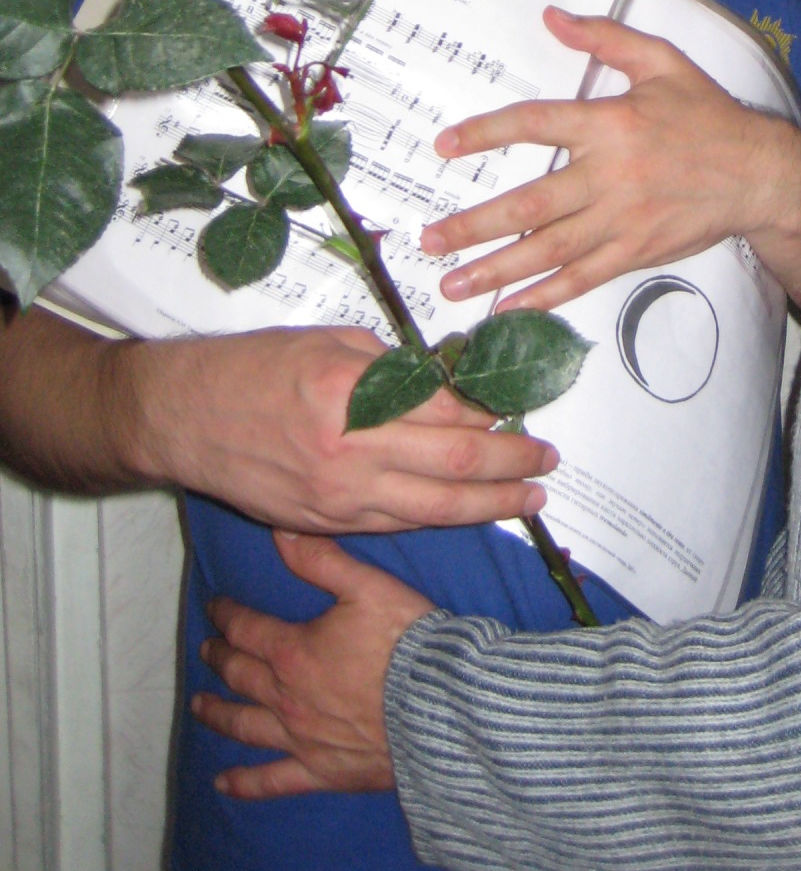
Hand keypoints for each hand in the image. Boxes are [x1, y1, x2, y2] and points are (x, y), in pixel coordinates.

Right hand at [122, 326, 557, 533]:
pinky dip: (437, 519)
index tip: (522, 412)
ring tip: (529, 500)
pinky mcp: (321, 525)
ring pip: (433, 510)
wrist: (182, 418)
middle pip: (454, 466)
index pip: (447, 412)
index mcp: (354, 396)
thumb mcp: (331, 344)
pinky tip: (467, 512)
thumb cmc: (255, 368)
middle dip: (511, 466)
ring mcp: (336, 498)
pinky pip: (394, 526)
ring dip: (489, 507)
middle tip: (548, 462)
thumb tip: (455, 386)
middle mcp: (350, 454)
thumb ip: (396, 368)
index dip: (493, 416)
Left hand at [194, 532, 428, 797]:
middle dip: (220, 658)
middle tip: (206, 649)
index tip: (214, 607)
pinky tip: (224, 783)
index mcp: (293, 651)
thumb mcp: (367, 586)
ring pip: (245, 726)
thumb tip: (281, 530)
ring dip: (218, 713)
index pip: (247, 629)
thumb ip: (320, 559)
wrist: (438, 704)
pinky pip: (272, 780)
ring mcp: (299, 738)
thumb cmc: (405, 640)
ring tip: (200, 705)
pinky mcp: (319, 772)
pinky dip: (245, 783)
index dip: (227, 615)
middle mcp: (285, 697)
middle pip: (240, 675)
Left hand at [420, 8, 800, 315]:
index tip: (445, 146)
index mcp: (610, 124)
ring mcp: (621, 220)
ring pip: (547, 250)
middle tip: (429, 239)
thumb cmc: (707, 116)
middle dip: (473, 226)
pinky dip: (542, 296)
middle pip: (529, 204)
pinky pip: (580, 278)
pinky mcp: (634, 252)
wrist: (758, 174)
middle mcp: (609, 175)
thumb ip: (606, 38)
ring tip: (450, 283)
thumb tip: (553, 17)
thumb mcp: (663, 62)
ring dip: (494, 269)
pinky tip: (507, 306)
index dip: (486, 134)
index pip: (535, 125)